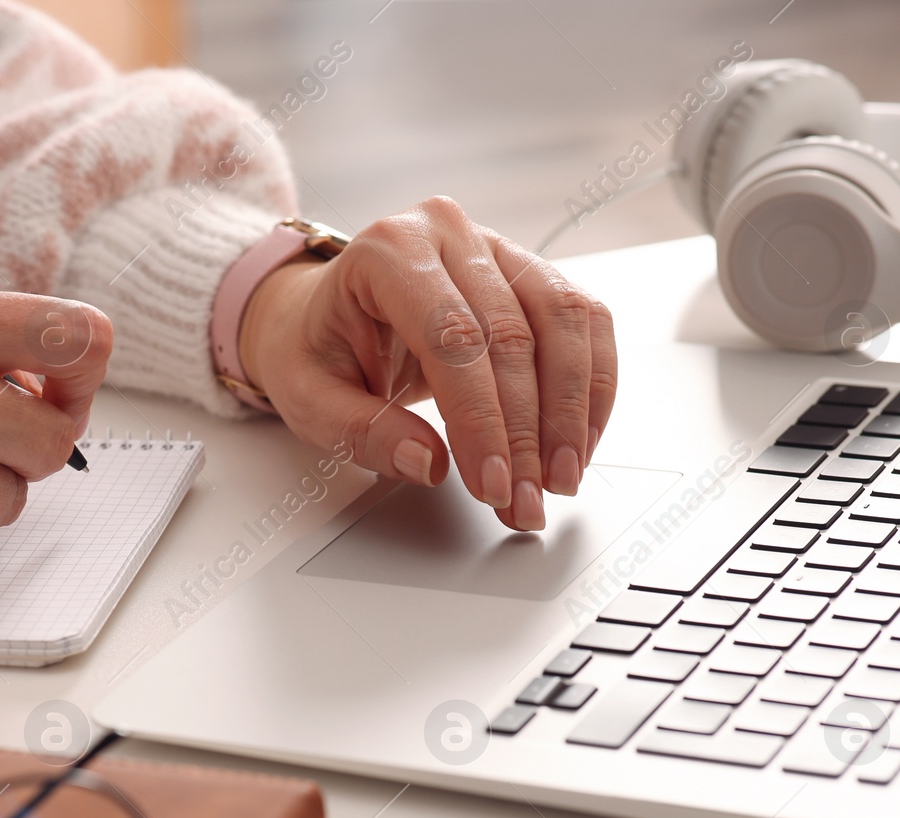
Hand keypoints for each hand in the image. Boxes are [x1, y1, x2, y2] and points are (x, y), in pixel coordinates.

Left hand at [239, 198, 616, 531]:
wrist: (323, 315)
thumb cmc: (315, 349)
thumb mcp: (310, 399)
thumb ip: (363, 432)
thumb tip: (428, 463)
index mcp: (388, 252)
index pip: (452, 337)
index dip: (481, 419)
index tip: (492, 482)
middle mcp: (450, 234)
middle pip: (514, 334)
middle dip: (527, 433)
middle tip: (525, 500)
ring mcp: (498, 246)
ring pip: (564, 322)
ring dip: (571, 412)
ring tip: (558, 479)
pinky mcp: (531, 272)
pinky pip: (584, 323)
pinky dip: (590, 388)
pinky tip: (576, 443)